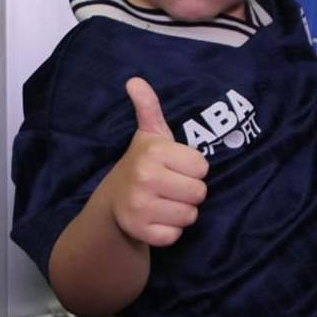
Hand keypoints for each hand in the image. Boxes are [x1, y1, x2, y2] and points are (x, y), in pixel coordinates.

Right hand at [102, 77, 208, 247]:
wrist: (113, 200)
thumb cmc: (143, 163)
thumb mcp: (150, 134)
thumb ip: (149, 107)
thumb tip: (135, 81)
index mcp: (153, 152)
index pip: (202, 167)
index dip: (193, 168)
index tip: (175, 167)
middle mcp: (145, 178)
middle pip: (200, 192)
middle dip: (190, 191)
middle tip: (171, 186)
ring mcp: (140, 207)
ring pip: (190, 216)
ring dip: (182, 212)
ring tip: (165, 201)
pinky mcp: (140, 232)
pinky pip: (175, 236)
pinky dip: (171, 231)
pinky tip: (158, 218)